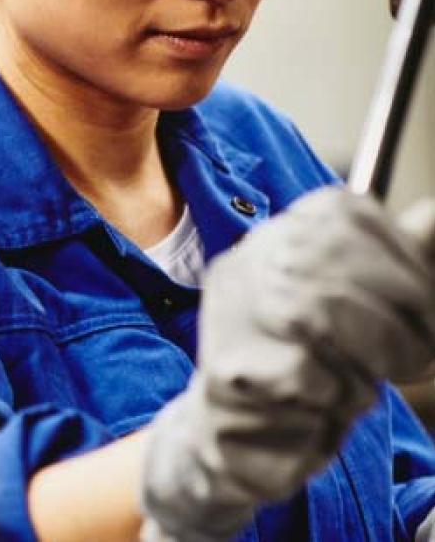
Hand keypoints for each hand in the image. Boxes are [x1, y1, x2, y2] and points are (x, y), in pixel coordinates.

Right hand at [140, 187, 434, 541]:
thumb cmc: (305, 365)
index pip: (345, 214)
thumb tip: (433, 215)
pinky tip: (322, 405)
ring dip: (368, 363)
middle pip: (340, 263)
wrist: (239, 432)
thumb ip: (394, 264)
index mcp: (276, 237)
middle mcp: (246, 263)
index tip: (423, 311)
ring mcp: (230, 312)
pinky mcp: (230, 367)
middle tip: (412, 360)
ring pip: (322, 315)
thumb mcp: (355, 308)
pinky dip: (335, 398)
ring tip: (362, 383)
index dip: (405, 263)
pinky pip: (309, 375)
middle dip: (399, 322)